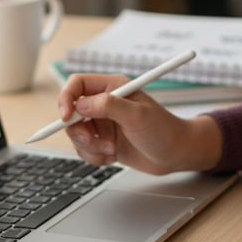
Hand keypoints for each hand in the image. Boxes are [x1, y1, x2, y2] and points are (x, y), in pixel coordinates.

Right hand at [56, 72, 222, 174]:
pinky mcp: (103, 141)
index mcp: (113, 87)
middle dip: (78, 131)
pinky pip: (84, 149)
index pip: (77, 84)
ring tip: (111, 150)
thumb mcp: (138, 115)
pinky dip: (94, 156)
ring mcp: (103, 123)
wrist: (176, 154)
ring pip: (76, 133)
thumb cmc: (164, 130)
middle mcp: (105, 103)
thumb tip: (80, 104)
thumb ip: (109, 106)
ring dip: (89, 146)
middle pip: (71, 112)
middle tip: (94, 142)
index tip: (65, 117)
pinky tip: (113, 157)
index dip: (66, 98)